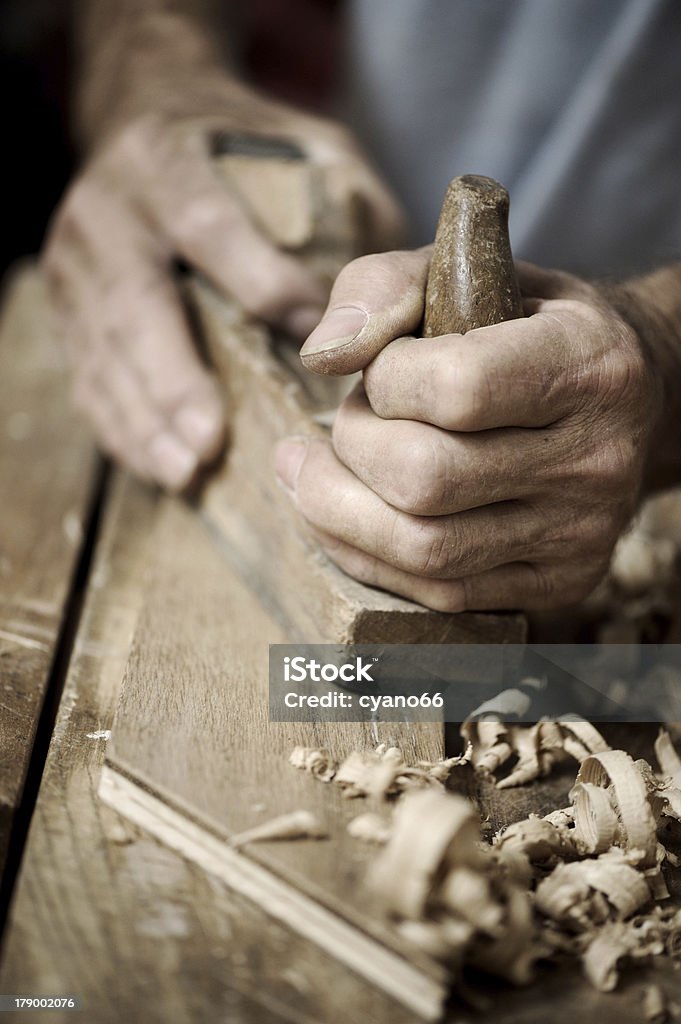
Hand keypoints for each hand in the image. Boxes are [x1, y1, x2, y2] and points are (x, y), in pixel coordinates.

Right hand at [44, 69, 404, 488]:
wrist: (142, 113)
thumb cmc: (235, 142)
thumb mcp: (295, 139)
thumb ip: (341, 194)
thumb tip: (383, 294)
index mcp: (165, 160)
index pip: (210, 226)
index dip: (261, 287)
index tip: (315, 350)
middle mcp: (109, 211)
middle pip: (137, 304)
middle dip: (173, 380)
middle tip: (209, 443)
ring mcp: (76, 263)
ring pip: (104, 353)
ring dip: (144, 421)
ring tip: (187, 472)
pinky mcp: (64, 307)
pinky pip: (86, 377)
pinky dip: (121, 428)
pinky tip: (159, 465)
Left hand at [275, 251, 653, 610]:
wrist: (621, 397)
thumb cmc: (521, 327)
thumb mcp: (463, 274)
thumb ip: (381, 288)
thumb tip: (322, 356)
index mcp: (586, 363)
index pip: (457, 388)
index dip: (384, 379)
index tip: (379, 368)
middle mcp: (596, 457)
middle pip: (427, 480)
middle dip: (353, 446)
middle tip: (348, 420)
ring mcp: (581, 532)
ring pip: (424, 549)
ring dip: (339, 510)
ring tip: (311, 470)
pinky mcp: (559, 583)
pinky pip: (439, 593)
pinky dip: (365, 554)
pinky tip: (342, 514)